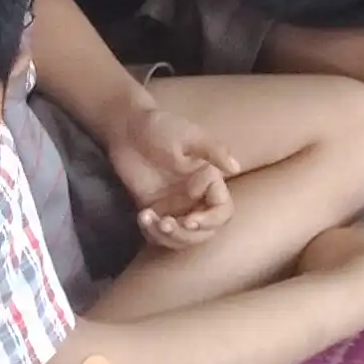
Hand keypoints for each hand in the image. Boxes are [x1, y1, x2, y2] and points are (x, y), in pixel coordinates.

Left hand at [105, 97, 237, 248]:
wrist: (127, 130)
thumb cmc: (161, 127)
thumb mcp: (189, 135)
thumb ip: (214, 150)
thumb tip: (236, 168)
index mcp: (209, 179)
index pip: (222, 209)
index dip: (210, 220)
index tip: (189, 219)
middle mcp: (196, 196)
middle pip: (205, 231)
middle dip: (188, 235)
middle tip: (166, 224)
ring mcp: (175, 205)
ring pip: (183, 237)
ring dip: (169, 237)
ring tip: (150, 219)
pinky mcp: (156, 210)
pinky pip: (160, 234)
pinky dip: (152, 233)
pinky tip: (142, 216)